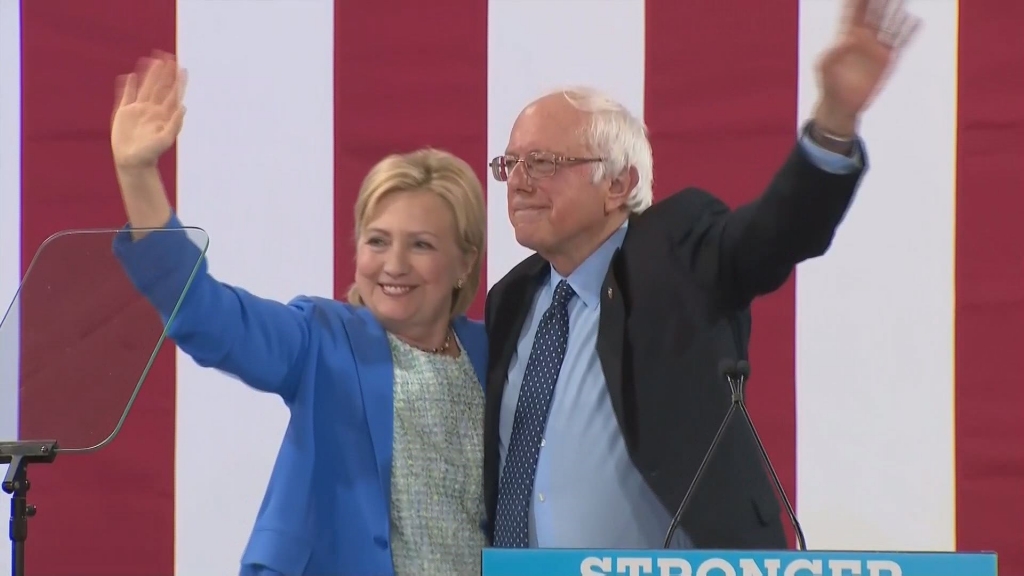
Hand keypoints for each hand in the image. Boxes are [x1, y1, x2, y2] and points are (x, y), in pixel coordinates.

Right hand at [111, 51, 186, 169]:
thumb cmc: (151, 154)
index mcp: (164, 115)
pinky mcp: (124, 113)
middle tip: (169, 57)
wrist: (133, 162)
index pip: (172, 93)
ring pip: (145, 87)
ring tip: (153, 60)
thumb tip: (183, 107)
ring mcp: (138, 110)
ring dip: (149, 74)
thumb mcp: (165, 139)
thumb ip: (175, 123)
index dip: (177, 81)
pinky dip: (128, 86)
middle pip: (160, 87)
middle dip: (165, 73)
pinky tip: (129, 76)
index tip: (182, 68)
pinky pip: (126, 96)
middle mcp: (152, 110)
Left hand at [813, 0, 920, 135]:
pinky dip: (909, 32)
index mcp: (847, 36)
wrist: (842, 104)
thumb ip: (831, 53)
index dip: (859, 1)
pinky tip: (915, 21)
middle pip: (875, 13)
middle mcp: (864, 38)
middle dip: (881, 1)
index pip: (855, 13)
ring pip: (890, 23)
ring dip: (896, 11)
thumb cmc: (829, 84)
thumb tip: (846, 40)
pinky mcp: (887, 59)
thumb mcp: (824, 67)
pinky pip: (900, 42)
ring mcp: (877, 47)